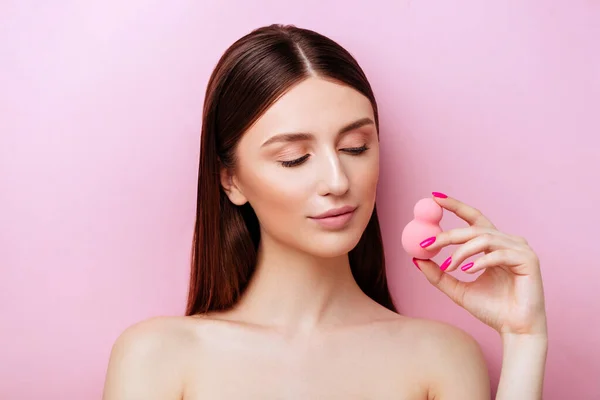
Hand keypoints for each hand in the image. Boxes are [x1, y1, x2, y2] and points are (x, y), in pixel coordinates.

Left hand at [413, 193, 546, 336]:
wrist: (514, 330)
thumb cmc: (491, 309)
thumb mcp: (457, 289)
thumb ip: (439, 274)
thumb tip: (416, 258)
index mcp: (493, 244)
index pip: (473, 218)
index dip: (455, 205)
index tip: (434, 197)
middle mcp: (508, 242)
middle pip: (474, 228)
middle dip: (449, 234)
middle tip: (428, 242)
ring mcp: (520, 249)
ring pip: (484, 238)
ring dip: (462, 251)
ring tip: (450, 266)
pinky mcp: (529, 260)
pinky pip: (499, 253)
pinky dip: (480, 260)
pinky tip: (467, 270)